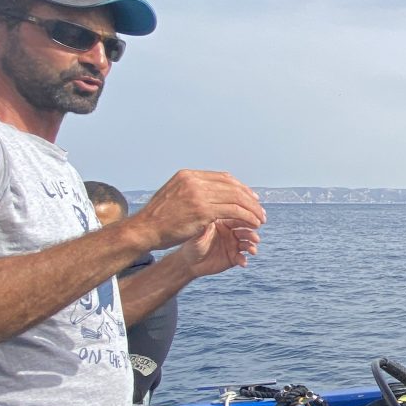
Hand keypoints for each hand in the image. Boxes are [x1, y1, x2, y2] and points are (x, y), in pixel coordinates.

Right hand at [133, 170, 265, 252]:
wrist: (145, 230)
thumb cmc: (159, 218)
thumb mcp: (174, 194)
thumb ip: (192, 190)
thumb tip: (210, 192)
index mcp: (188, 175)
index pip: (223, 177)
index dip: (240, 187)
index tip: (251, 196)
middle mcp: (194, 181)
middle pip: (233, 186)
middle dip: (250, 198)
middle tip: (260, 209)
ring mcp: (198, 195)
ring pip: (236, 198)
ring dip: (252, 209)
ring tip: (260, 219)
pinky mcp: (203, 211)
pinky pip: (234, 212)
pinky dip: (247, 217)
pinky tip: (253, 224)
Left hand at [177, 221, 260, 278]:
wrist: (189, 262)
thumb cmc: (191, 243)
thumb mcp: (197, 232)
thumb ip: (206, 222)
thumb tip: (213, 211)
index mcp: (224, 222)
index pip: (238, 216)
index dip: (247, 218)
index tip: (254, 222)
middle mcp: (231, 232)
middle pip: (246, 229)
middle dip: (252, 233)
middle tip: (255, 237)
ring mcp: (233, 244)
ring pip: (247, 243)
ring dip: (251, 246)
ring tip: (252, 250)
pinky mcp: (233, 257)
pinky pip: (241, 257)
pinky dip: (244, 260)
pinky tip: (243, 262)